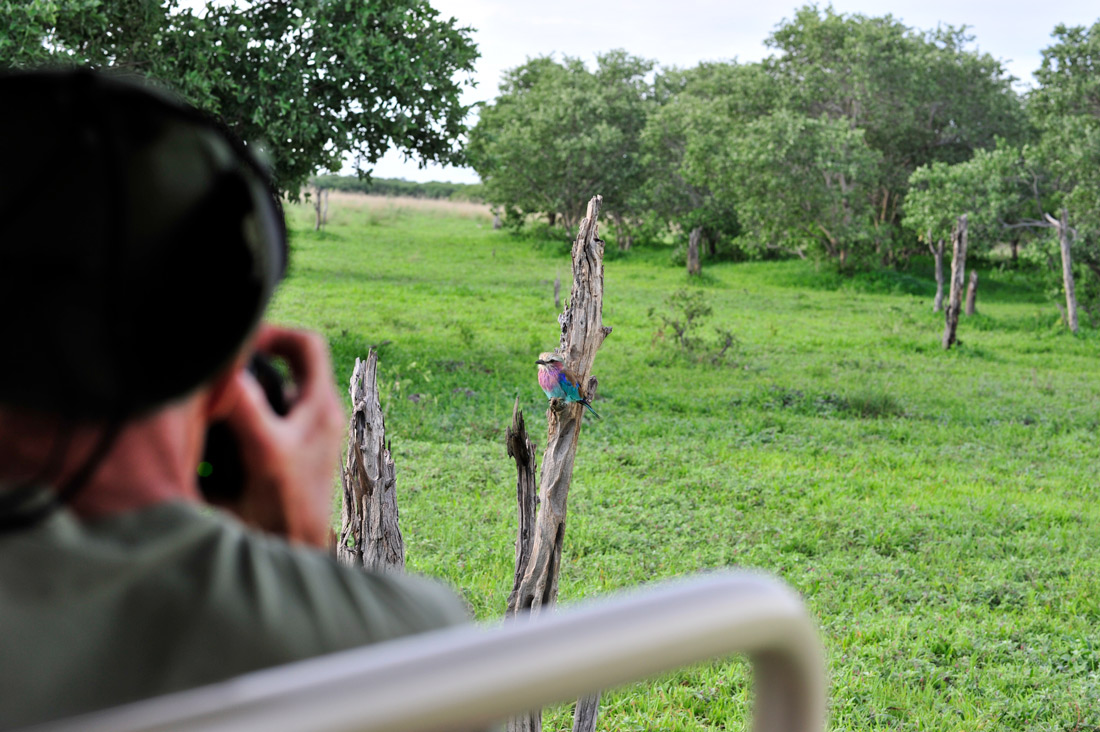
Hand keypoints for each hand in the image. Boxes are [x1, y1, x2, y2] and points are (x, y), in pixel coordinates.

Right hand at [219, 324, 344, 548]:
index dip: (276, 332)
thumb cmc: (286, 507)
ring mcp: (307, 436)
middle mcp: (320, 416)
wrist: (294, 552)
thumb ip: (245, 407)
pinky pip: (270, 420)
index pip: (308, 344)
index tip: (241, 340)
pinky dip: (246, 417)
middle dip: (254, 362)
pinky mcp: (293, 454)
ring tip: (214, 398)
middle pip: (289, 367)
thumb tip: (225, 370)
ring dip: (247, 391)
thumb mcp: (263, 451)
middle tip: (222, 368)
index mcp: (322, 406)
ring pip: (276, 395)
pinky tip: (218, 431)